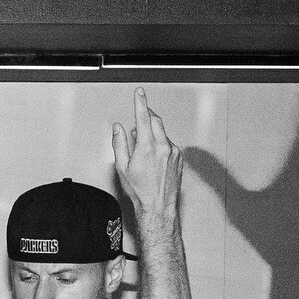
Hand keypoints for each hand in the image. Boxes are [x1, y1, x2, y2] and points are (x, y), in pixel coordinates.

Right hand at [113, 87, 183, 222]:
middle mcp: (162, 146)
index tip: (140, 93)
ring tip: (143, 149)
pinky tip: (154, 159)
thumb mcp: (122, 168)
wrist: (157, 206)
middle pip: (155, 121)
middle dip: (146, 117)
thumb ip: (120, 144)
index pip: (143, 118)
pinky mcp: (179, 156)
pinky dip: (161, 144)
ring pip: (162, 132)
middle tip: (139, 119)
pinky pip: (169, 143)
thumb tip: (118, 129)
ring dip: (153, 134)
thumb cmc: (140, 191)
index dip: (140, 103)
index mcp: (146, 147)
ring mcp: (173, 150)